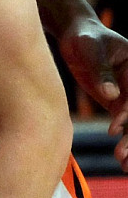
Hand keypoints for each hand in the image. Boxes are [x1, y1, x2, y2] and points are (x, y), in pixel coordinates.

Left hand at [59, 17, 127, 170]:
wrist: (75, 33)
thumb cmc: (84, 36)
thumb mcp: (91, 48)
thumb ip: (100, 69)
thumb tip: (111, 94)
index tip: (115, 124)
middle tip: (122, 155)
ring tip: (123, 164)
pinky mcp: (117, 102)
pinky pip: (125, 124)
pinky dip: (125, 140)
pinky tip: (121, 159)